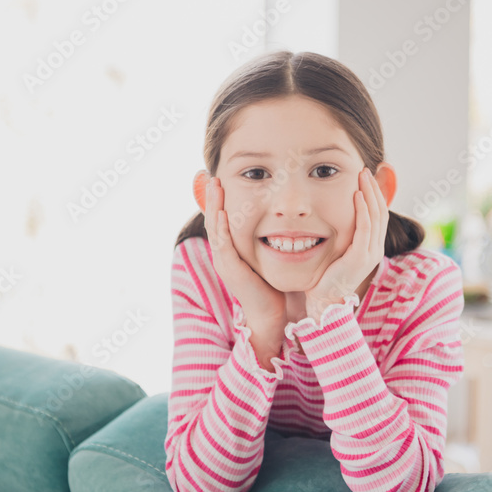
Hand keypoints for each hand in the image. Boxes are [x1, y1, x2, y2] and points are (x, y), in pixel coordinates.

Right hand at [204, 176, 286, 364]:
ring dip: (213, 205)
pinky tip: (222, 211)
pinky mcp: (230, 270)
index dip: (219, 199)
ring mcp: (224, 261)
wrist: (270, 316)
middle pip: (214, 219)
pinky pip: (223, 244)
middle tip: (211, 174)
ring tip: (214, 184)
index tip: (220, 178)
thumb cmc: (272, 287)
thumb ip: (268, 241)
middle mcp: (224, 254)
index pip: (222, 219)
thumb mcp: (267, 258)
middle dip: (212, 196)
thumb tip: (280, 222)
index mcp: (231, 250)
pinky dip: (221, 226)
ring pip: (215, 228)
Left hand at [305, 167, 388, 322]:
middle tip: (365, 170)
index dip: (374, 195)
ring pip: (376, 216)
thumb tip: (331, 216)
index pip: (378, 215)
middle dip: (374, 189)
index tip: (365, 177)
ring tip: (362, 176)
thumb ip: (340, 236)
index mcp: (372, 247)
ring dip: (369, 193)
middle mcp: (375, 249)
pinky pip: (365, 228)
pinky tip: (356, 195)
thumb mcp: (337, 251)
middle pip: (381, 212)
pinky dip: (363, 209)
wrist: (324, 302)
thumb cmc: (325, 277)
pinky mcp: (360, 257)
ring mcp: (370, 253)